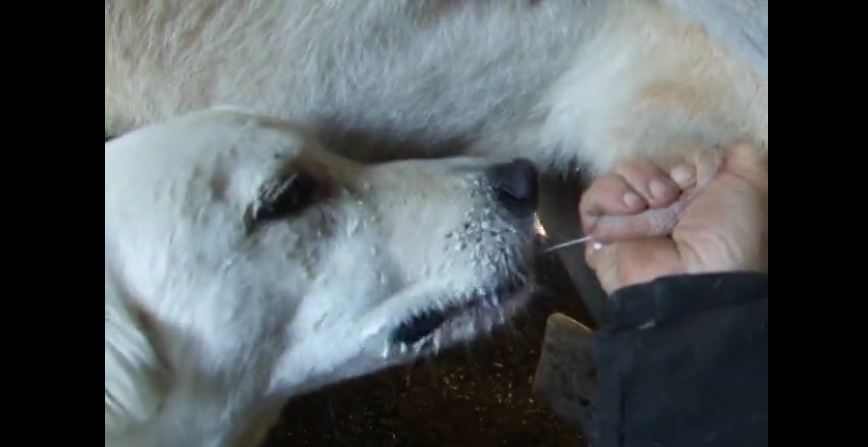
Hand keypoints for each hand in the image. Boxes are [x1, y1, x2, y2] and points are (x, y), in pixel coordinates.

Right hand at [579, 144, 766, 293]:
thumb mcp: (750, 188)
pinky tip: (628, 208)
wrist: (693, 281)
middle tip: (669, 195)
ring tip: (647, 205)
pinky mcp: (600, 234)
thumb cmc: (726, 238)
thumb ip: (744, 159)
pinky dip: (607, 196)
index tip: (691, 176)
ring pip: (617, 176)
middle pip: (643, 165)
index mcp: (693, 200)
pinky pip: (591, 200)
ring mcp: (628, 222)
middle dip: (657, 172)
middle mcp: (659, 210)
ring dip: (634, 182)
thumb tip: (735, 144)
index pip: (673, 159)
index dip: (682, 162)